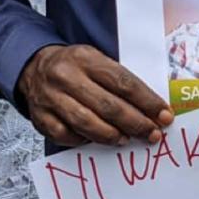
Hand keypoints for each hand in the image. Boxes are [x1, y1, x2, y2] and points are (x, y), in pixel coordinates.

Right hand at [17, 45, 173, 146]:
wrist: (33, 66)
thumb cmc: (75, 66)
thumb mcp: (97, 60)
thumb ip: (119, 81)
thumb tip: (152, 108)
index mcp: (86, 58)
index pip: (124, 82)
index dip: (147, 102)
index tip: (165, 115)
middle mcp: (67, 76)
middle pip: (108, 106)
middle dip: (136, 123)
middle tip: (153, 134)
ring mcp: (51, 98)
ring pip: (87, 123)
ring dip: (113, 135)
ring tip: (128, 139)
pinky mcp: (40, 117)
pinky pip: (66, 135)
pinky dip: (84, 140)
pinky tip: (98, 140)